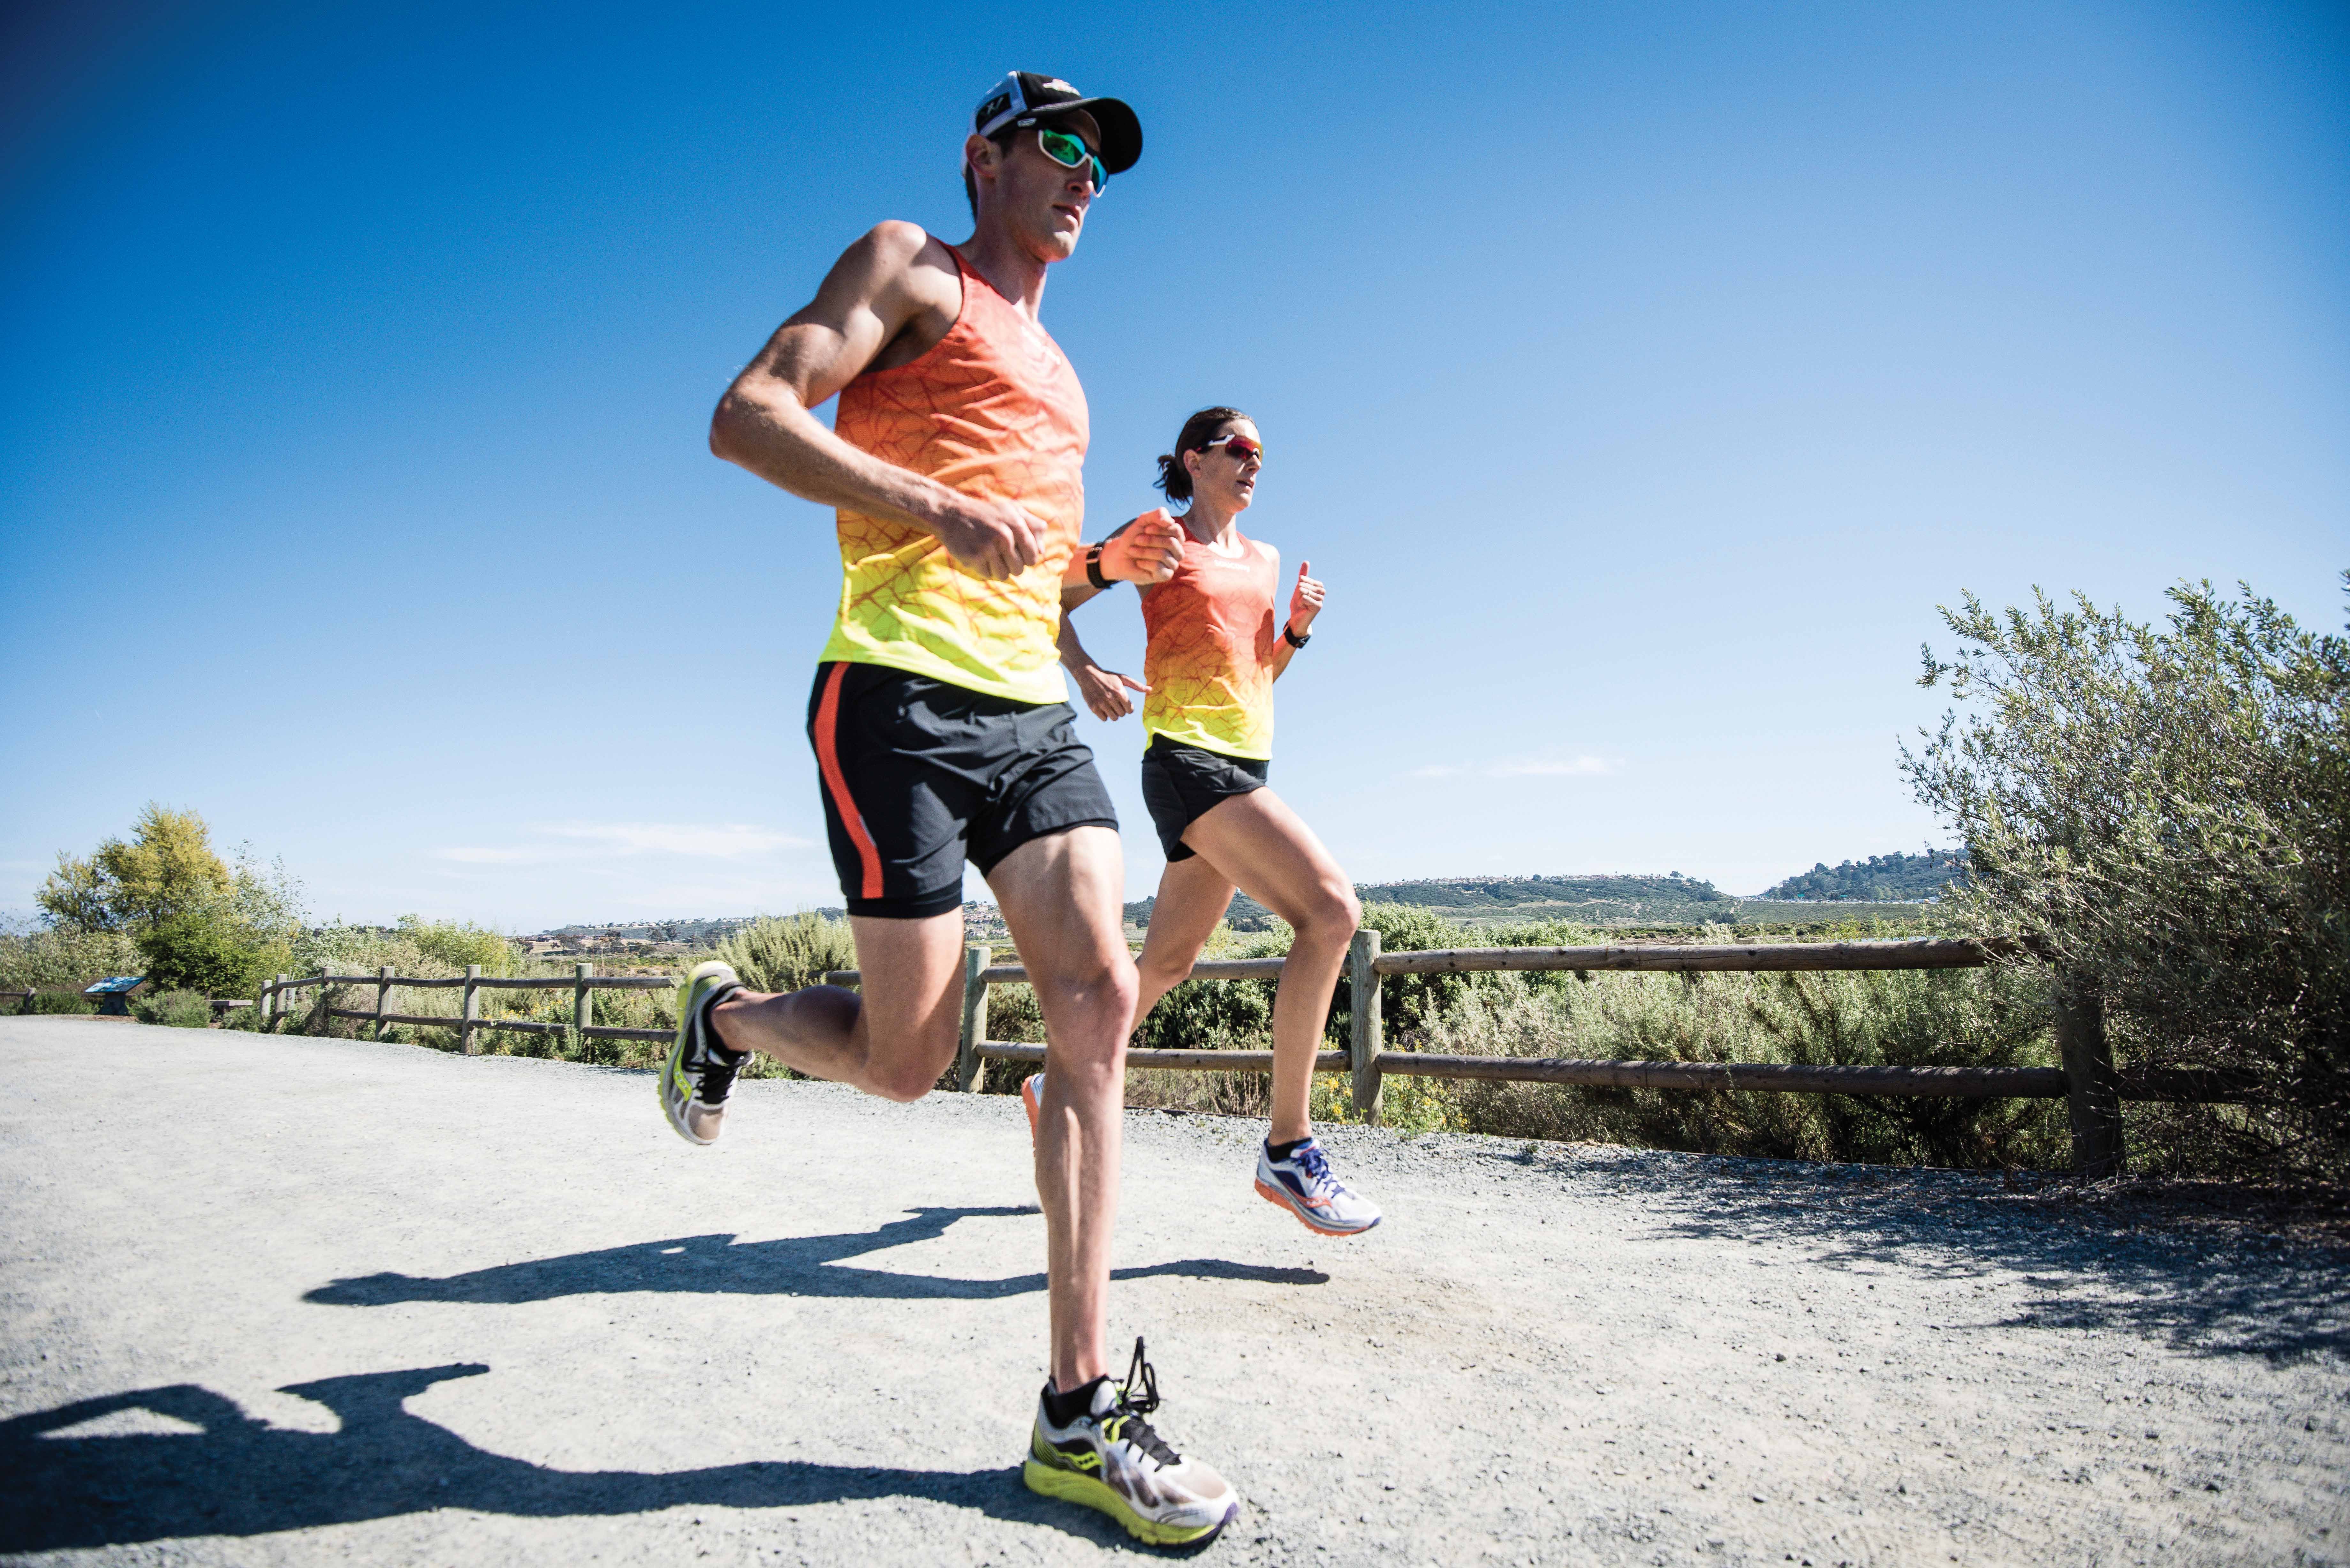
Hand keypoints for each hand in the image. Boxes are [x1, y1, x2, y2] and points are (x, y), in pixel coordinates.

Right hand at [929, 493, 1045, 580]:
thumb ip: (1034, 526)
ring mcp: (987, 547)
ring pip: (1004, 575)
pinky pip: (987, 575)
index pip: (1032, 557)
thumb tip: (1042, 551)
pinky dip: (983, 569)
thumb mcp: (1013, 511)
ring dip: (998, 569)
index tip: (1016, 552)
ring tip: (989, 555)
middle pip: (1019, 569)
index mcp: (1016, 524)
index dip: (1026, 558)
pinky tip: (978, 555)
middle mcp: (1003, 535)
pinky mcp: (973, 557)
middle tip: (1000, 553)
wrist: (952, 513)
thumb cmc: (987, 514)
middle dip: (1012, 565)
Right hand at [1073, 662, 1147, 720]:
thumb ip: (1136, 685)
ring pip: (1114, 718)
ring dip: (1113, 713)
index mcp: (1120, 692)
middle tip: (1115, 702)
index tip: (1124, 702)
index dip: (1128, 707)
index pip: (1130, 710)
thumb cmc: (1108, 677)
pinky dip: (1104, 715)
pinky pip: (1104, 719)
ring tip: (1109, 705)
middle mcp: (1111, 698)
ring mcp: (1101, 703)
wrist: (1088, 675)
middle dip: (1120, 709)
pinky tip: (1102, 707)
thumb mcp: (1122, 678)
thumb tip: (1151, 690)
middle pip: (1122, 714)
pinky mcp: (1093, 707)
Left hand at [1101, 511, 1184, 583]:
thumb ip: (1158, 514)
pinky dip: (1145, 563)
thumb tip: (1170, 522)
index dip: (1160, 529)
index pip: (1176, 530)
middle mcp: (1177, 551)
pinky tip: (1139, 562)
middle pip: (1171, 543)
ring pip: (1163, 555)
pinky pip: (1159, 568)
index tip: (1145, 529)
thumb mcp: (1144, 521)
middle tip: (1137, 540)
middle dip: (1150, 540)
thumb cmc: (1134, 538)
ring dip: (1144, 551)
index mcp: (1175, 537)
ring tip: (1133, 550)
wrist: (1120, 555)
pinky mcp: (1165, 575)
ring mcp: (1172, 564)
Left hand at [1287, 560, 1324, 636]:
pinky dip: (1301, 603)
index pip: (1303, 579)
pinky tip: (1304, 608)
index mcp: (1318, 585)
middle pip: (1302, 585)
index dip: (1298, 587)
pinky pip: (1305, 598)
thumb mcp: (1298, 588)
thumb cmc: (1298, 604)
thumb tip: (1306, 561)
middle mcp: (1321, 591)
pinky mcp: (1319, 606)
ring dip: (1299, 599)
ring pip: (1303, 591)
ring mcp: (1321, 599)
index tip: (1300, 595)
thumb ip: (1303, 576)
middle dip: (1297, 593)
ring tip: (1303, 605)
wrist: (1297, 619)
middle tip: (1301, 601)